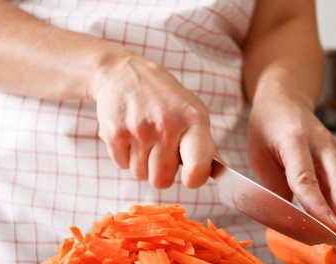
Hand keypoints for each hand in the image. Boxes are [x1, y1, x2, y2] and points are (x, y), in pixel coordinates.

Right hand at [89, 53, 215, 187]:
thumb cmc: (164, 98)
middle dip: (160, 172)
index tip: (190, 177)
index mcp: (193, 119)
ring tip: (144, 138)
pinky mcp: (115, 132)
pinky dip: (125, 155)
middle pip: (162, 180)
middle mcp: (167, 125)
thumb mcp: (192, 111)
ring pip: (140, 174)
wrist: (123, 73)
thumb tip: (220, 172)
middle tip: (161, 151)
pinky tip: (130, 134)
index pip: (198, 165)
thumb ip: (205, 144)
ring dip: (142, 163)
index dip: (194, 179)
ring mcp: (139, 129)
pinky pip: (122, 165)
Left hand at [247, 91, 335, 249]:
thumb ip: (274, 183)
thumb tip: (288, 215)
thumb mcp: (258, 153)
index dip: (317, 204)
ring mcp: (332, 147)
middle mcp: (319, 142)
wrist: (285, 98)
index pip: (305, 176)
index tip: (327, 227)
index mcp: (293, 138)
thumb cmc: (267, 124)